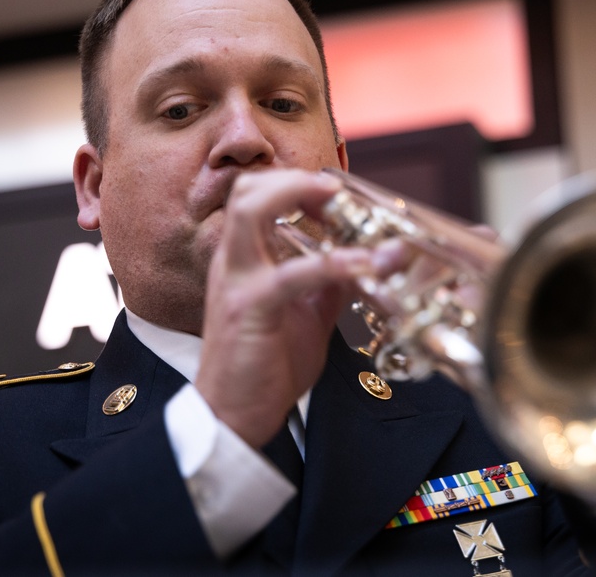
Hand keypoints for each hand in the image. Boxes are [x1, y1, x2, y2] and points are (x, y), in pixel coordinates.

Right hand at [194, 169, 374, 448]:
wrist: (232, 417)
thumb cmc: (263, 368)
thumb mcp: (306, 317)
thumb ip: (327, 286)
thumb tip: (362, 262)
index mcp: (243, 260)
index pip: (259, 197)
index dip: (298, 184)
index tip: (339, 193)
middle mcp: (233, 261)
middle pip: (247, 189)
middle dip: (295, 178)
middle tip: (337, 191)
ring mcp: (237, 282)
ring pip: (250, 210)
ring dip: (298, 195)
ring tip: (340, 204)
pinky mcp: (250, 309)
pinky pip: (290, 274)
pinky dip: (331, 262)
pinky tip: (363, 264)